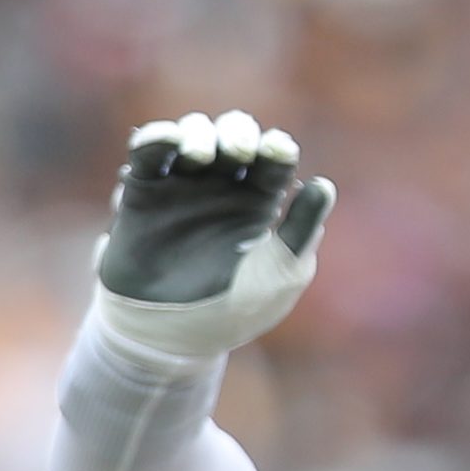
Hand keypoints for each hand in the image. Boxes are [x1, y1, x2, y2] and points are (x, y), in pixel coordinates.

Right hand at [89, 110, 335, 365]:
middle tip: (240, 152)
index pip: (274, 159)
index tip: (279, 152)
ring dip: (199, 133)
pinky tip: (167, 141)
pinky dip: (157, 138)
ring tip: (201, 157)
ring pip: (193, 134)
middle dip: (238, 132)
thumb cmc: (232, 311)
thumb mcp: (279, 277)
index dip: (277, 148)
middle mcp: (223, 186)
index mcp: (260, 202)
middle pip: (233, 135)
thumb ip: (302, 232)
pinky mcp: (145, 191)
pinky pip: (149, 152)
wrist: (170, 337)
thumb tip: (324, 186)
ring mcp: (183, 185)